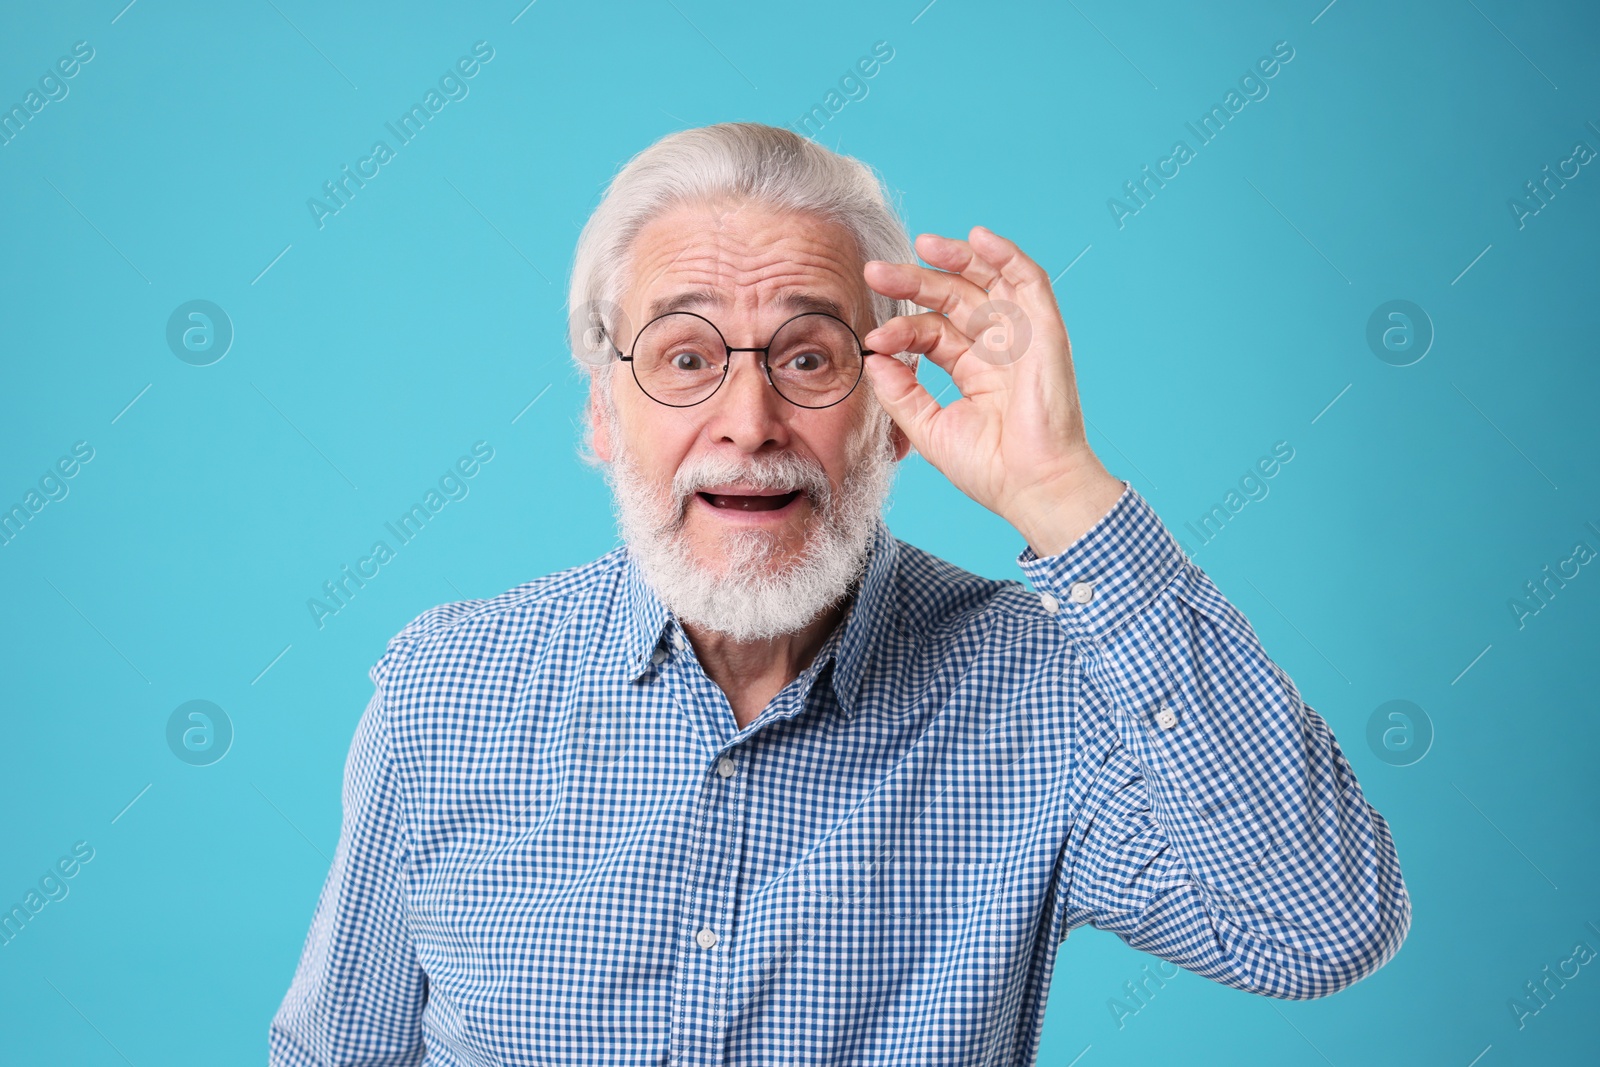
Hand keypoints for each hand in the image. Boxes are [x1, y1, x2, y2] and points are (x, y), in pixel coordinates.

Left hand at [861, 226, 1125, 556]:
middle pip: (952, 299)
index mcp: (973, 369)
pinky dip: (1006, 255)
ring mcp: (1022, 337)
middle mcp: (997, 347)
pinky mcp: (1044, 331)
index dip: (902, 328)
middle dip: (914, 281)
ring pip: (987, 281)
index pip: (931, 331)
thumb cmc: (991, 468)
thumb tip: (873, 357)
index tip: (872, 338)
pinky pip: (1028, 281)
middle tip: (875, 271)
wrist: (1033, 485)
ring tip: (922, 244)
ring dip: (956, 258)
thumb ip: (900, 392)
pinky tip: (978, 238)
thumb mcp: (930, 427)